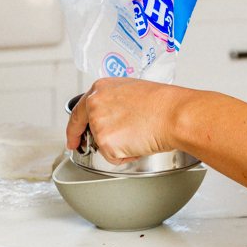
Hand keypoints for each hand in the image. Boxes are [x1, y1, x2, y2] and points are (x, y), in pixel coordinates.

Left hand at [66, 78, 190, 164]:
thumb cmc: (163, 102)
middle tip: (114, 144)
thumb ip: (114, 101)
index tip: (73, 139)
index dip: (75, 128)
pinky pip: (113, 158)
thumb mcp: (131, 91)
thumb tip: (114, 116)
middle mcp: (94, 104)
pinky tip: (139, 143)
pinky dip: (126, 156)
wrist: (174, 114)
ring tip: (140, 134)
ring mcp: (98, 123)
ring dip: (120, 146)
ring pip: (103, 145)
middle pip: (90, 130)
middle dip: (100, 140)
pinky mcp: (105, 142)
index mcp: (100, 89)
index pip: (79, 111)